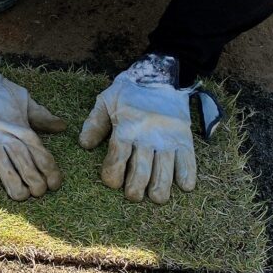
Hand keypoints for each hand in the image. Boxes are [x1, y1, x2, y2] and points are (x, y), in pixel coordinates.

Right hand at [0, 54, 65, 200]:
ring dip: (15, 186)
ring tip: (20, 196)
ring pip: (5, 169)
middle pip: (25, 164)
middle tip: (37, 193)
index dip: (50, 172)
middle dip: (35, 182)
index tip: (53, 184)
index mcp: (21, 126)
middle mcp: (6, 135)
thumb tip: (61, 126)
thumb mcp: (22, 99)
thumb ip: (41, 115)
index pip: (40, 154)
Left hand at [79, 54, 196, 203]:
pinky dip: (187, 176)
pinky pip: (189, 162)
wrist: (160, 74)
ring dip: (160, 188)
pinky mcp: (185, 138)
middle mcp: (147, 135)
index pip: (118, 157)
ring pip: (165, 171)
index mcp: (126, 127)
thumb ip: (94, 123)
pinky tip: (183, 186)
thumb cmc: (129, 91)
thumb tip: (84, 145)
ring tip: (155, 198)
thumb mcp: (106, 101)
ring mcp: (168, 138)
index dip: (113, 174)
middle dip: (135, 188)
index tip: (111, 183)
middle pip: (141, 170)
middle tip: (132, 196)